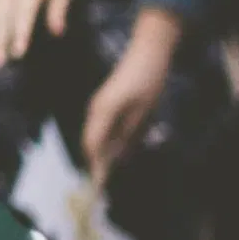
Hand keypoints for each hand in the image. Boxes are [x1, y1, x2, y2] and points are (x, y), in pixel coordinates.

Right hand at [85, 18, 178, 176]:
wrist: (147, 53)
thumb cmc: (148, 81)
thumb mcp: (143, 112)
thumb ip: (128, 136)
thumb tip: (117, 158)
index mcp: (103, 111)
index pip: (92, 144)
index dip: (95, 166)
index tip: (98, 186)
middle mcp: (95, 109)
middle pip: (90, 142)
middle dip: (95, 163)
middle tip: (103, 184)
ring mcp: (97, 106)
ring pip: (94, 136)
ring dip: (101, 153)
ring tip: (109, 173)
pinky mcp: (103, 104)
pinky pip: (100, 129)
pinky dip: (105, 142)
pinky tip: (116, 152)